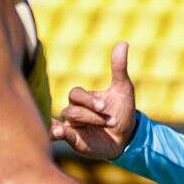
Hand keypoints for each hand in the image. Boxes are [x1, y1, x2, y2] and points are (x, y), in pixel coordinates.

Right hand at [51, 42, 138, 161]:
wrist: (128, 137)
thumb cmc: (122, 111)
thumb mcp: (123, 89)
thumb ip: (119, 68)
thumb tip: (124, 43)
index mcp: (82, 98)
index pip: (75, 94)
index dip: (89, 100)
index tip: (105, 107)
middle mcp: (73, 110)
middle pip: (72, 109)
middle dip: (93, 115)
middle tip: (111, 121)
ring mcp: (71, 126)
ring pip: (69, 121)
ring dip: (90, 123)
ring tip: (105, 127)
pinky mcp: (73, 140)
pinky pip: (58, 134)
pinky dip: (55, 132)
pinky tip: (56, 132)